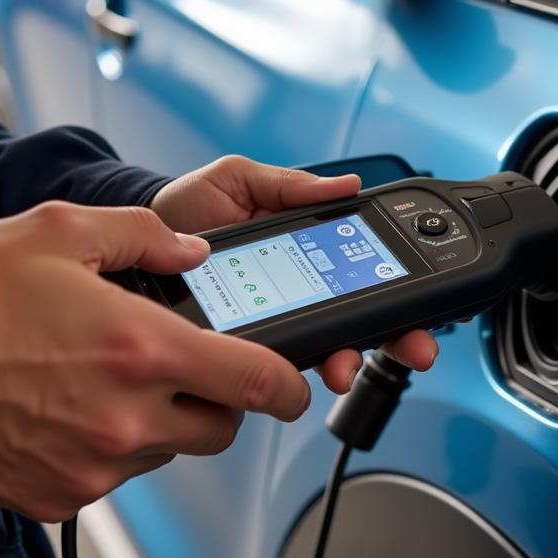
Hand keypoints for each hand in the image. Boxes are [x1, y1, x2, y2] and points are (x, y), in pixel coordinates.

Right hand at [0, 202, 313, 521]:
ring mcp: (95, 466)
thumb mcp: (61, 232)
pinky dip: (113, 448)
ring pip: (167, 453)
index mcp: (143, 350)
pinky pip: (115, 476)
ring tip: (111, 379)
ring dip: (162, 421)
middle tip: (187, 367)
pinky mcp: (60, 495)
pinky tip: (73, 410)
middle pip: (220, 429)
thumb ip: (144, 237)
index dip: (288, 387)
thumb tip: (193, 254)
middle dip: (219, 401)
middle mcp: (128, 418)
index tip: (293, 386)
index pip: (256, 383)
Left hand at [150, 155, 438, 390]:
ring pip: (324, 352)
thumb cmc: (187, 209)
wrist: (135, 247)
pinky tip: (294, 376)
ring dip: (346, 361)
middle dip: (393, 338)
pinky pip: (272, 369)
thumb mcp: (241, 181)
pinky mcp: (242, 348)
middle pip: (360, 322)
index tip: (421, 306)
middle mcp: (299, 292)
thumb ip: (290, 186)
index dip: (398, 292)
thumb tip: (346, 185)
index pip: (362, 274)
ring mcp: (274, 322)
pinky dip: (289, 377)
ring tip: (345, 366)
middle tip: (411, 348)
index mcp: (305, 252)